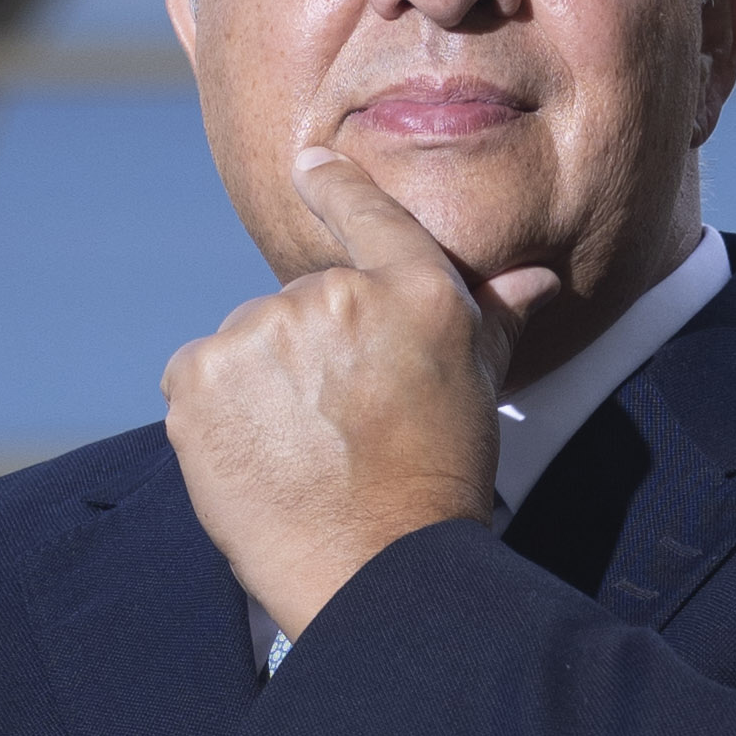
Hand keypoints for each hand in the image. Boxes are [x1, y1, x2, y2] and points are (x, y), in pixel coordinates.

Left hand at [163, 148, 515, 648]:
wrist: (378, 572)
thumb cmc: (438, 483)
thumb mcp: (477, 388)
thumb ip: (495, 317)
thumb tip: (537, 277)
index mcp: (413, 291)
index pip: (365, 212)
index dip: (334, 185)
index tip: (310, 163)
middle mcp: (335, 297)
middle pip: (302, 302)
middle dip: (309, 354)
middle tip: (339, 427)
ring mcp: (260, 334)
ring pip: (247, 343)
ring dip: (261, 385)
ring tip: (300, 451)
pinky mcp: (199, 377)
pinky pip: (198, 379)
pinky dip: (216, 415)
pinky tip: (256, 458)